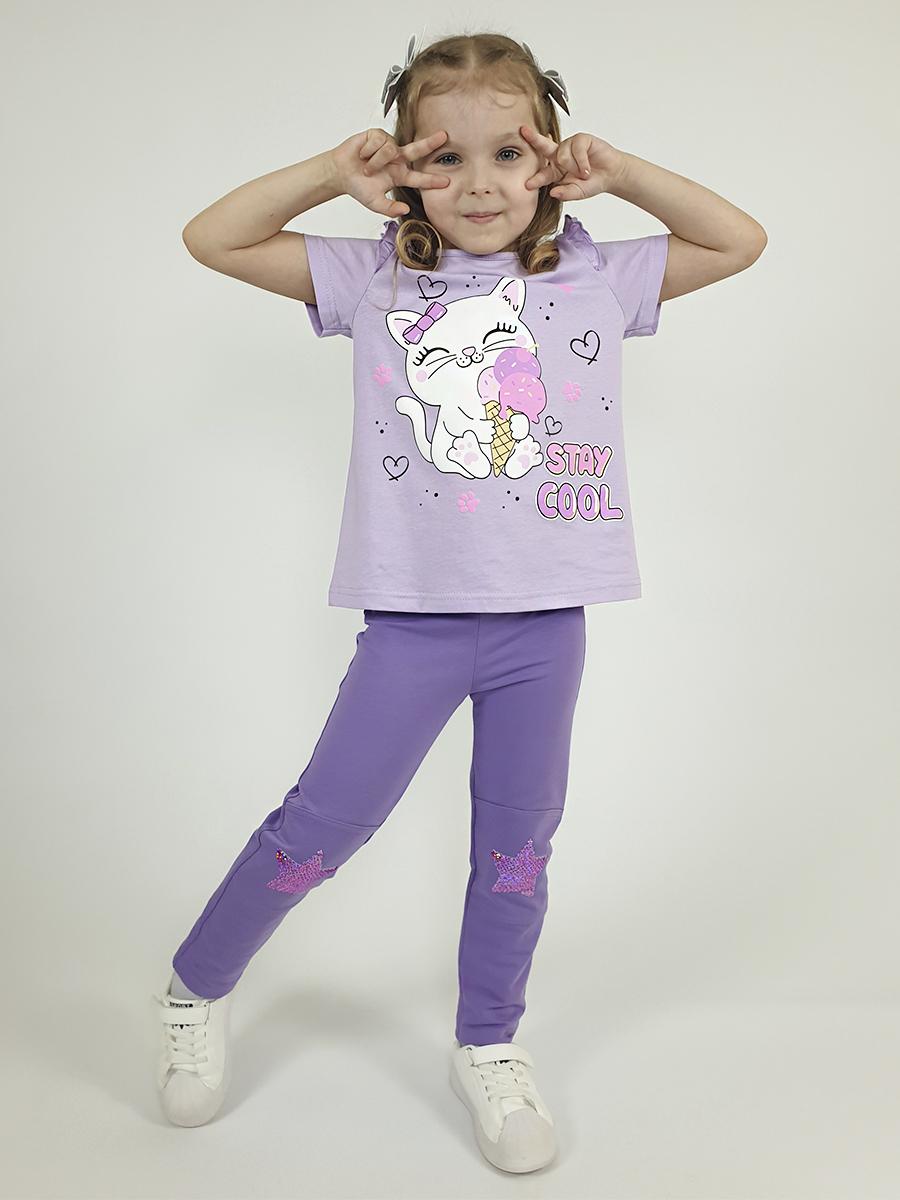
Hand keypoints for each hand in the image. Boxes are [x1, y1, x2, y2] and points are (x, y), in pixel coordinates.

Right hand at [329, 129, 450, 217]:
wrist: (340, 174)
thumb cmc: (358, 187)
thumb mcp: (375, 203)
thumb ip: (389, 209)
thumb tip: (406, 210)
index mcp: (399, 175)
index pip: (419, 178)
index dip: (432, 180)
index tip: (447, 182)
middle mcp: (397, 159)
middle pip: (417, 150)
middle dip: (430, 143)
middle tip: (444, 136)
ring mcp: (388, 146)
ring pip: (390, 150)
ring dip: (376, 161)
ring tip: (366, 167)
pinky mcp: (377, 135)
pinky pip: (379, 141)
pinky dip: (369, 151)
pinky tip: (362, 155)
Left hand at [519, 126, 628, 199]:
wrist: (611, 174)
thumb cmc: (592, 183)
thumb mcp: (577, 192)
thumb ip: (566, 193)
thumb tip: (553, 193)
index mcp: (555, 170)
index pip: (543, 174)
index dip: (536, 179)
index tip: (527, 185)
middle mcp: (560, 156)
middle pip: (544, 147)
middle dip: (533, 138)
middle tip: (523, 131)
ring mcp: (570, 146)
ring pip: (562, 155)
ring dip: (574, 167)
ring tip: (584, 174)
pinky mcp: (581, 139)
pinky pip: (576, 149)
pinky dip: (582, 162)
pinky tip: (587, 168)